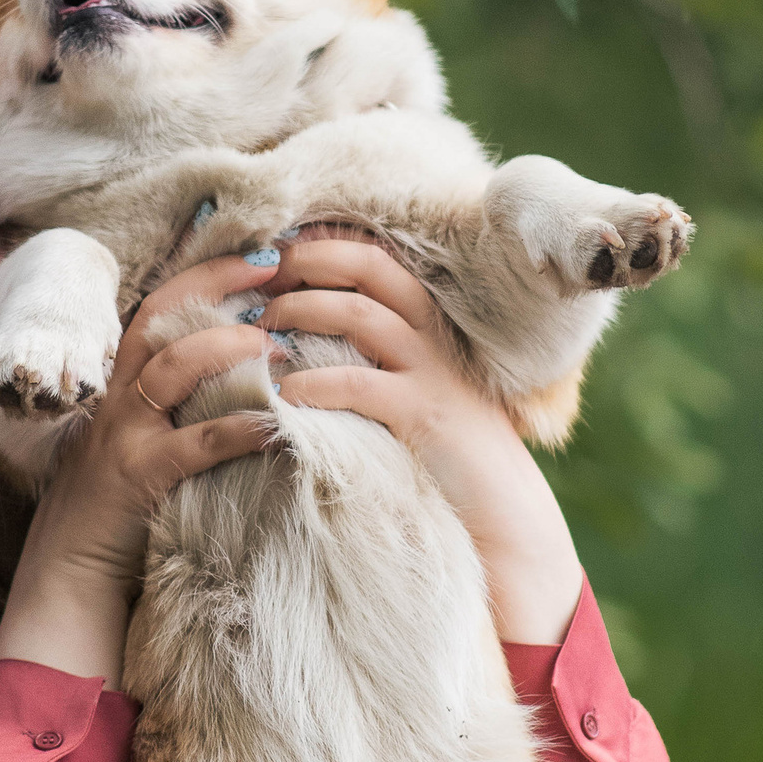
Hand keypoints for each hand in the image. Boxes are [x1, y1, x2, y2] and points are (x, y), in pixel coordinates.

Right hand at [0, 260, 278, 684]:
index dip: (205, 274)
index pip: (157, 307)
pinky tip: (278, 424)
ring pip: (173, 367)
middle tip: (274, 269)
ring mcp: (123, 435)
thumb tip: (249, 374)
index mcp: (121, 385)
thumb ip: (179, 407)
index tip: (258, 256)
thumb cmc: (117, 507)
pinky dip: (241, 429)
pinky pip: (196, 443)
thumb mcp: (141, 441)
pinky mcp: (139, 477)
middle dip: (216, 284)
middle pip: (159, 317)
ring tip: (278, 342)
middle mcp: (117, 399)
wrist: (69, 571)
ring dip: (229, 346)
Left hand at [259, 232, 583, 647]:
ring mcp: (432, 375)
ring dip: (304, 311)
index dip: (324, 246)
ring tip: (259, 327)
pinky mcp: (426, 417)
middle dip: (310, 261)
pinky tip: (284, 394)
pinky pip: (361, 386)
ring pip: (363, 315)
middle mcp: (433, 339)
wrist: (505, 516)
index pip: (375, 260)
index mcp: (428, 327)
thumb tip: (298, 343)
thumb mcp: (410, 396)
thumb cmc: (444, 460)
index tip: (274, 249)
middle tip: (256, 273)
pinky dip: (316, 383)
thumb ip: (371, 365)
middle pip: (371, 269)